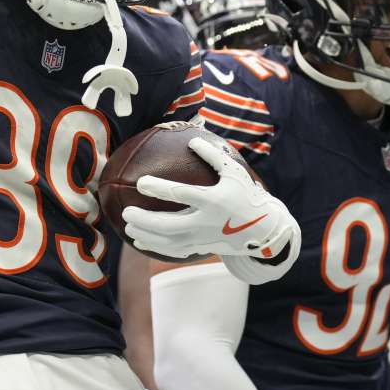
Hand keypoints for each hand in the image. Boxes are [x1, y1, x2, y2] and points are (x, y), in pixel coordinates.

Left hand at [122, 138, 297, 260]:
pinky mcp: (202, 247)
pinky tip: (139, 240)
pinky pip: (174, 251)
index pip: (182, 194)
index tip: (141, 182)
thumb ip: (213, 155)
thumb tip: (191, 138)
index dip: (159, 189)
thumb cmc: (245, 194)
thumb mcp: (234, 172)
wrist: (263, 228)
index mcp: (214, 200)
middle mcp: (207, 222)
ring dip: (146, 235)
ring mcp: (203, 238)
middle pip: (170, 225)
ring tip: (128, 226)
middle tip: (126, 211)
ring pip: (169, 242)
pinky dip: (155, 247)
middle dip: (146, 220)